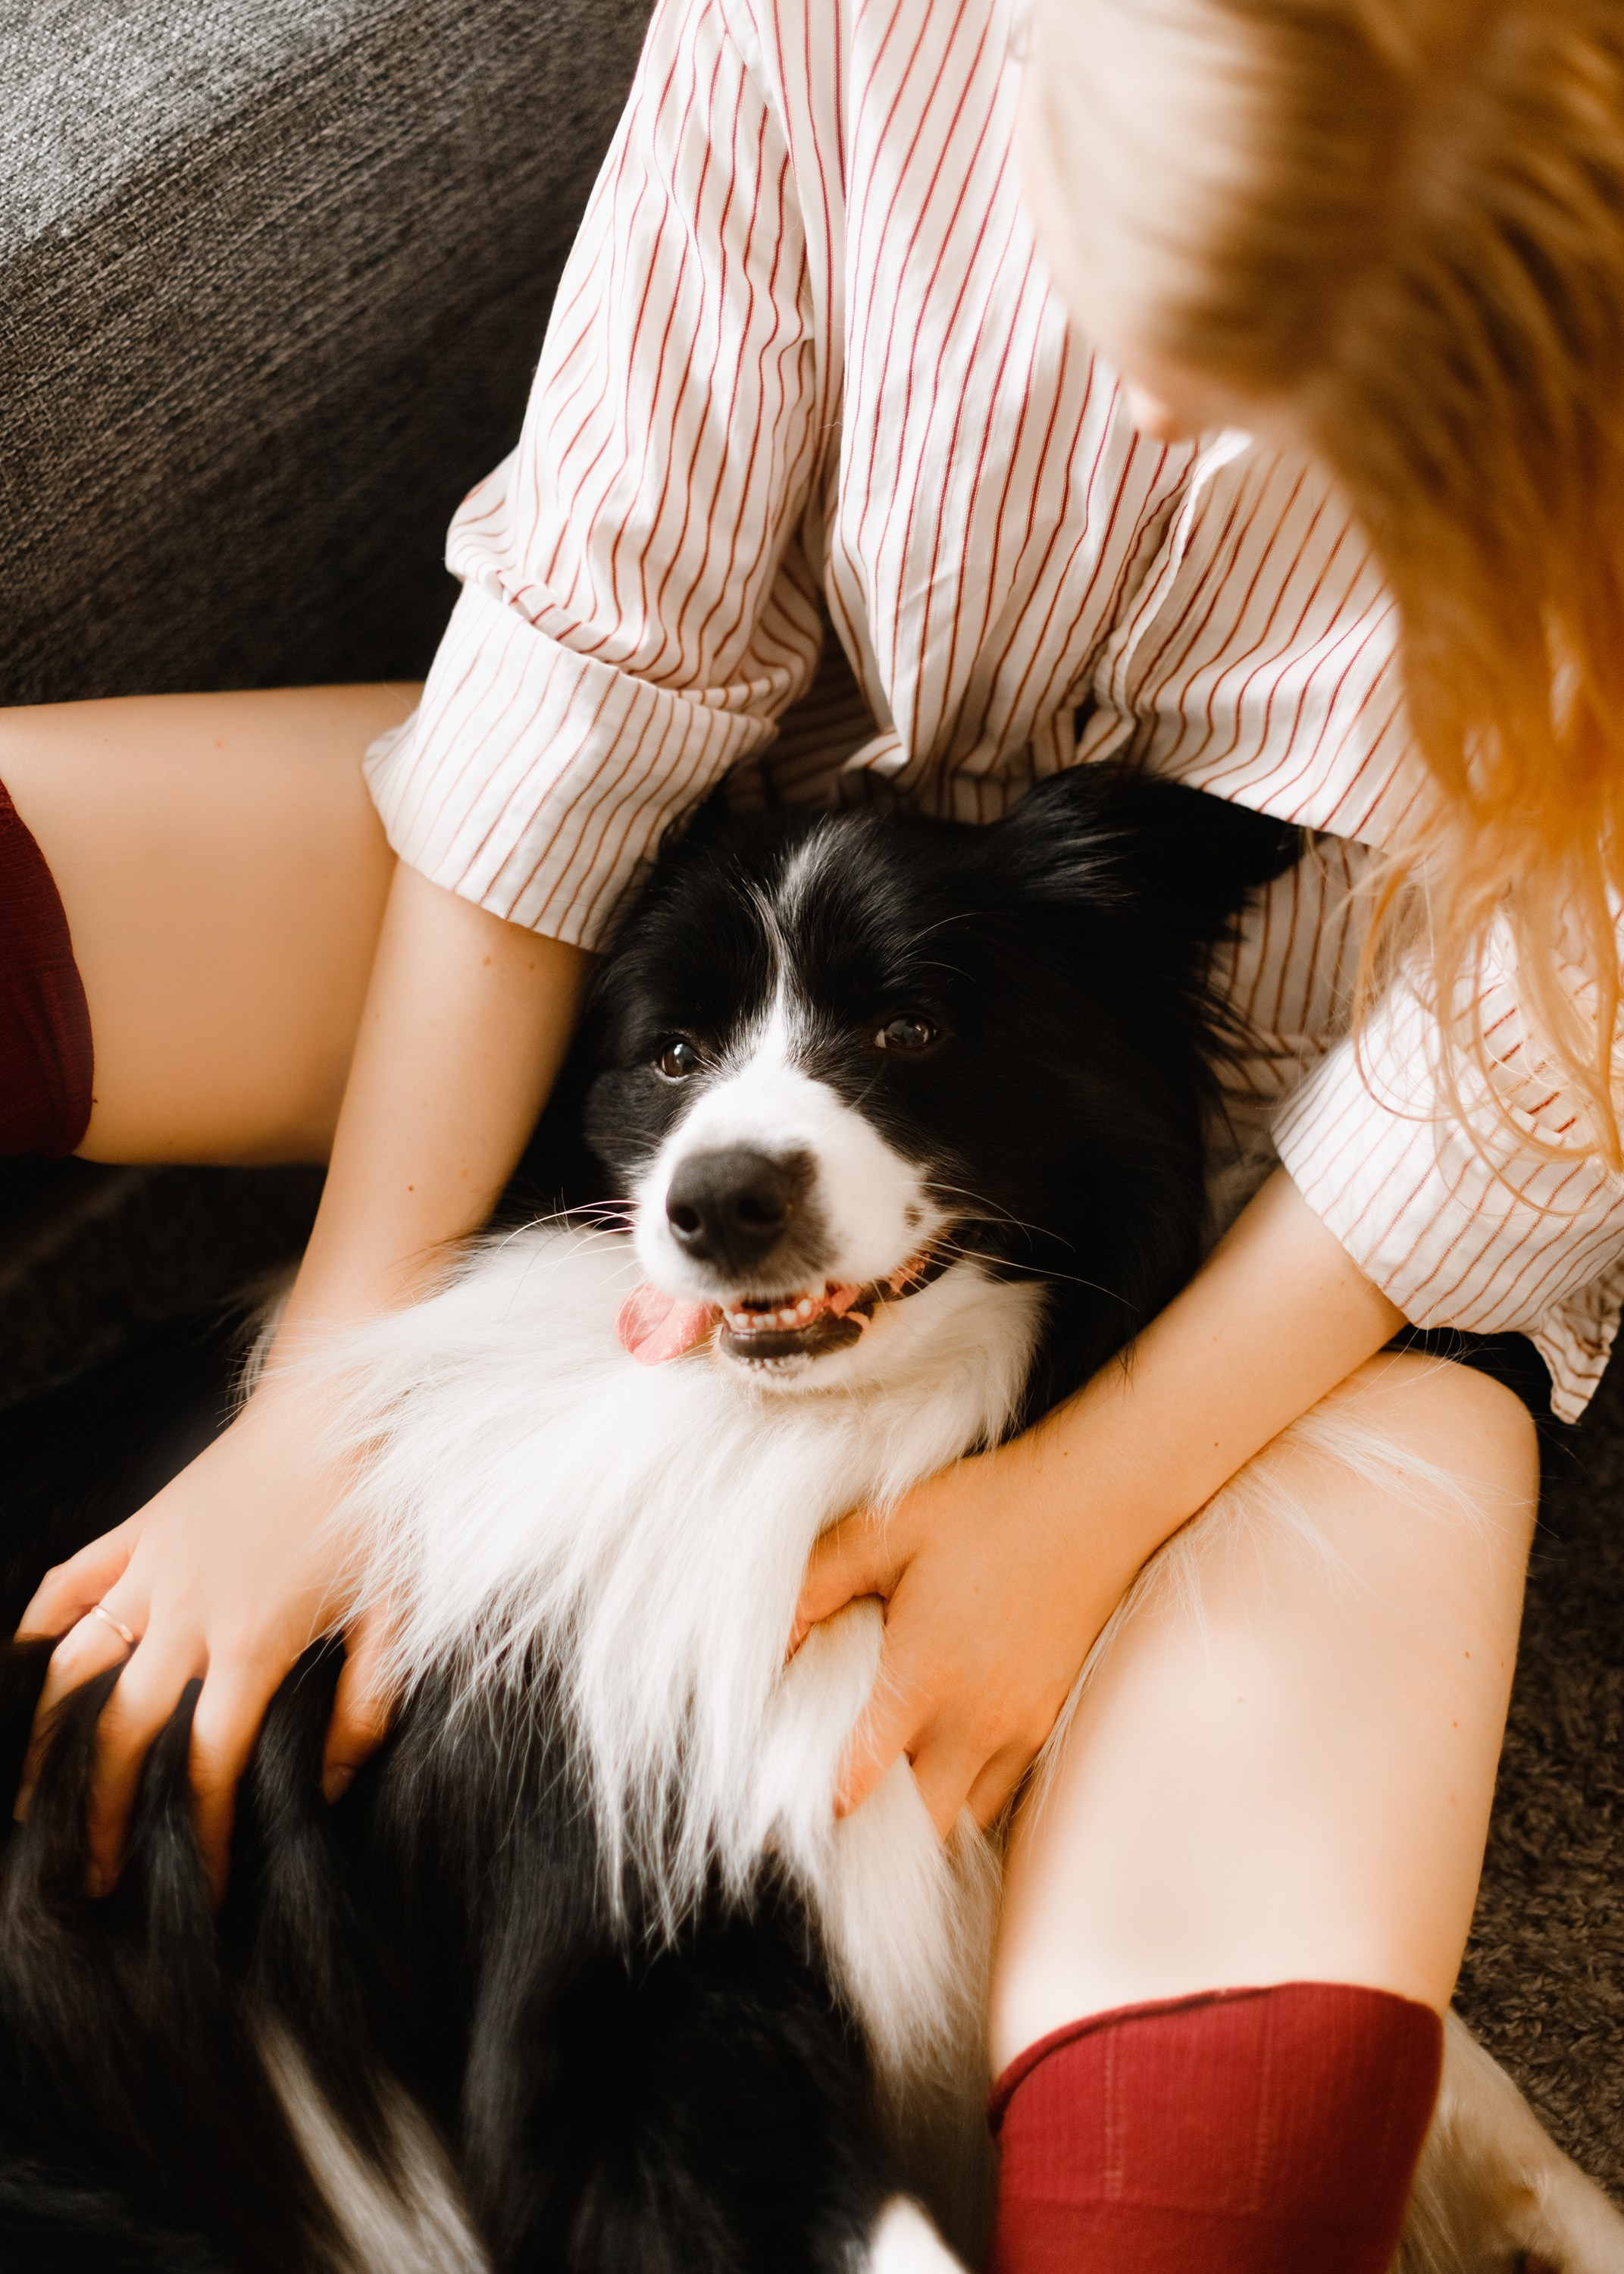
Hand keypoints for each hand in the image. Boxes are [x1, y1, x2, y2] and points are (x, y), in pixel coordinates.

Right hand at [14, 1378, 394, 1900]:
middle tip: (92, 1874)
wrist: (341, 1407)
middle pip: (122, 1733)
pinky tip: (24, 1665)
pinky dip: (39, 1625)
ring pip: (73, 1667)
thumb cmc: (376, 1509)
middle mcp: (187, 1613)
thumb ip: (366, 1706)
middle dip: (101, 1812)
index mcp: (254, 1642)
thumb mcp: (396, 1613)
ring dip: (48, 1738)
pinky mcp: (141, 1527)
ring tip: (35, 1799)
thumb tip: (332, 1788)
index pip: (209, 1763)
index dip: (204, 1835)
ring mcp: (154, 1568)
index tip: (207, 1887)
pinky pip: (70, 1581)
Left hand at [792, 1424, 1143, 1836]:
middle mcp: (974, 1721)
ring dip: (919, 1815)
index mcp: (922, 1678)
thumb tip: (772, 1643)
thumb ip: (817, 1583)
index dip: (809, 1804)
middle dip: (867, 1829)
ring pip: (961, 1818)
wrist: (1094, 1503)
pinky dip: (964, 1794)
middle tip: (827, 1808)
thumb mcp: (886, 1528)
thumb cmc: (989, 1509)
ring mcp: (1019, 1729)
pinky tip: (936, 1764)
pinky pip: (999, 1792)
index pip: (855, 1783)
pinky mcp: (1048, 1722)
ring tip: (881, 1790)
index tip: (777, 1809)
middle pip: (913, 1825)